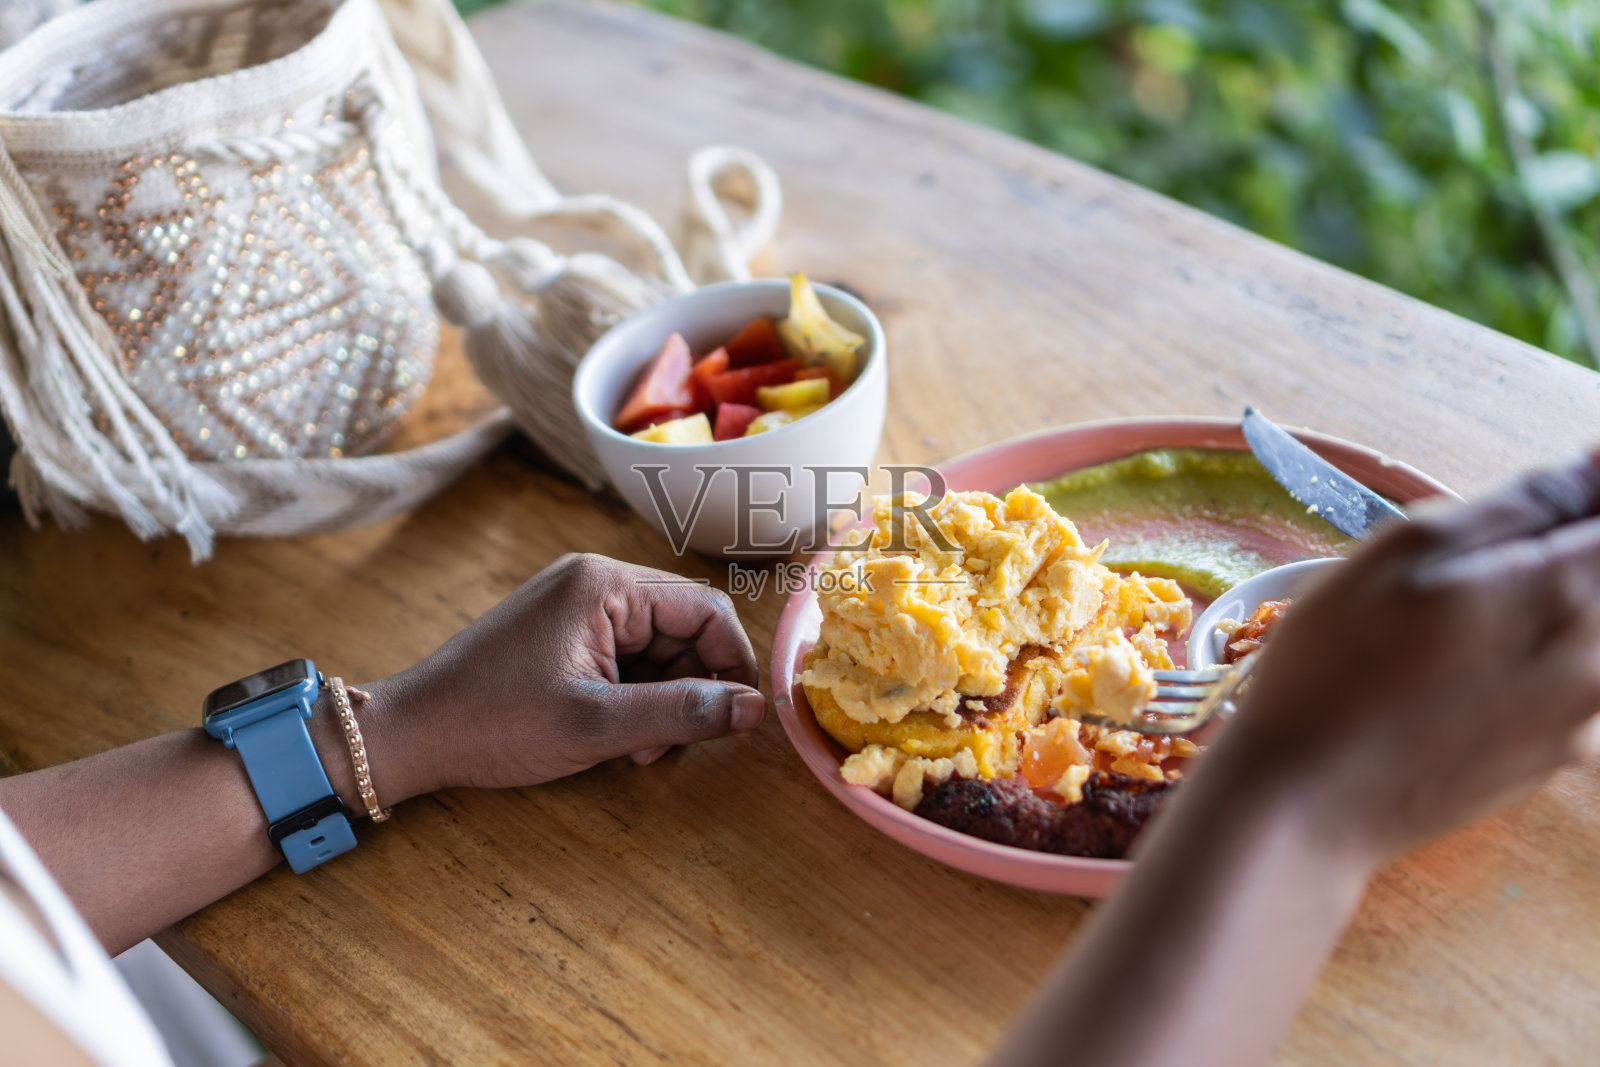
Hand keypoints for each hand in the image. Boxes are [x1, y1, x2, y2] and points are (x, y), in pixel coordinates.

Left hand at [356, 554, 764, 800]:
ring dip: (662, 701)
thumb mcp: (596, 725)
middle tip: (665, 744)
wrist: (411, 735)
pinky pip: (627, 659)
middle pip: (685, 629)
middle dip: (690, 690)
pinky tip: (614, 736)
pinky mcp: (566, 634)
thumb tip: (755, 710)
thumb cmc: (493, 724)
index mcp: (605, 585)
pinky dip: (634, 699)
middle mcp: (595, 583)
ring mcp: (578, 607)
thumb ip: (682, 712)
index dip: (731, 665)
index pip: (705, 610)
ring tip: (633, 748)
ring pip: (659, 650)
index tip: (735, 720)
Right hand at [1211, 452, 1599, 867]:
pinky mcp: (1554, 763)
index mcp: (1562, 594)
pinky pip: (1580, 690)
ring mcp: (1581, 721)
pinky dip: (1550, 660)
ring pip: (1595, 639)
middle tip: (1501, 546)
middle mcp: (1596, 661)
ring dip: (1567, 603)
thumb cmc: (1334, 666)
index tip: (1573, 475)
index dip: (1597, 490)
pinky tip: (1469, 667)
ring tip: (1475, 609)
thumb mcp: (1401, 554)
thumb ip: (1513, 506)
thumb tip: (1589, 473)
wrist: (1306, 800)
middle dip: (1575, 549)